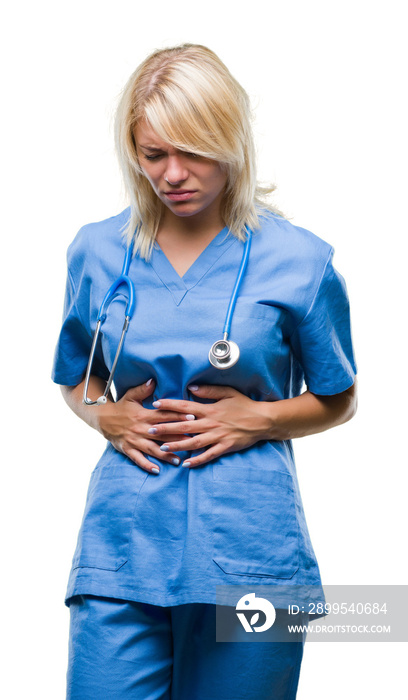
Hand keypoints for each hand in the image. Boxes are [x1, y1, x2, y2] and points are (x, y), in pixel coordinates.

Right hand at [98, 379, 195, 472]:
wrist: (102, 419)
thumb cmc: (121, 407)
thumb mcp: (130, 396)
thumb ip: (143, 389)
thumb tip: (153, 380)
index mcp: (143, 415)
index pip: (164, 415)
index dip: (178, 416)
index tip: (192, 417)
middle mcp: (140, 429)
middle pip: (162, 433)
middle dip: (177, 437)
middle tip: (192, 441)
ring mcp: (134, 440)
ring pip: (152, 449)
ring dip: (165, 455)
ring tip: (178, 460)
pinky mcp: (128, 449)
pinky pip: (138, 459)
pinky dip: (147, 465)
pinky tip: (157, 470)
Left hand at [149, 384, 272, 467]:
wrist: (262, 420)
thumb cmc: (244, 405)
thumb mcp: (227, 392)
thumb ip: (208, 391)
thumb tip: (191, 388)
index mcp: (210, 409)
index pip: (185, 407)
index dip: (170, 405)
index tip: (155, 404)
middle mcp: (211, 423)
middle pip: (184, 426)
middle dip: (166, 428)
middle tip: (150, 429)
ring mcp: (218, 436)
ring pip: (193, 443)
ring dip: (177, 445)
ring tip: (162, 448)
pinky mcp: (225, 447)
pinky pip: (208, 455)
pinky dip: (197, 460)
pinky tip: (185, 464)